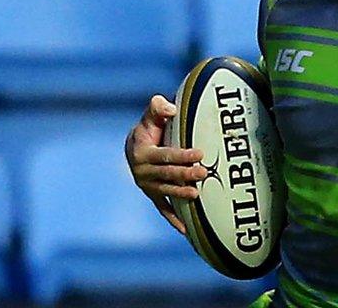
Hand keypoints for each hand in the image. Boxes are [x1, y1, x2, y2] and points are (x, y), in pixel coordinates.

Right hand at [126, 94, 207, 233]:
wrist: (134, 147)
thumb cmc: (149, 127)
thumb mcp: (150, 114)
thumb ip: (158, 107)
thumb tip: (170, 108)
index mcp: (142, 153)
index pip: (165, 155)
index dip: (182, 154)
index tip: (199, 153)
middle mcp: (142, 172)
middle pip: (168, 174)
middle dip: (186, 174)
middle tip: (203, 172)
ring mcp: (147, 186)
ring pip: (167, 192)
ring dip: (182, 194)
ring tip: (197, 195)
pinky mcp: (153, 196)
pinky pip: (163, 209)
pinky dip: (173, 219)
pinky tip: (186, 230)